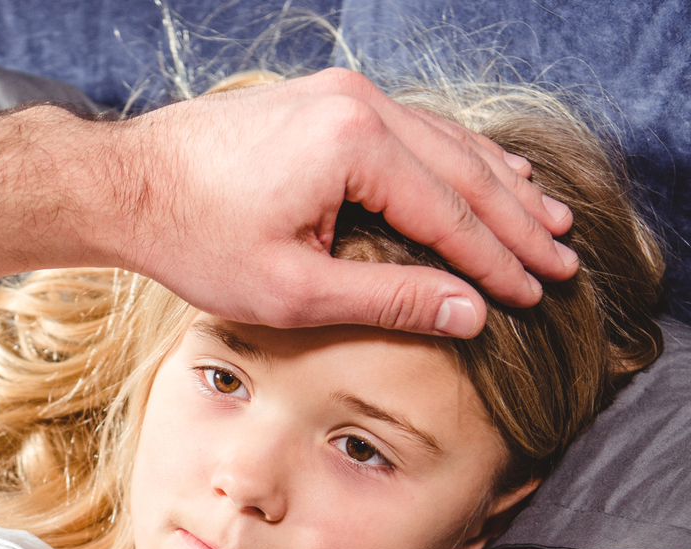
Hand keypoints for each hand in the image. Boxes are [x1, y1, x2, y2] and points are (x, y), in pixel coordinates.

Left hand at [112, 66, 577, 335]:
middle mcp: (359, 103)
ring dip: (497, 183)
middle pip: (464, 168)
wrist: (124, 185)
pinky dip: (453, 160)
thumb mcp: (294, 291)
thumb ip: (390, 299)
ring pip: (444, 141)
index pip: (453, 213)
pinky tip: (480, 176)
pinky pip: (410, 130)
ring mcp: (341, 93)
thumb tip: (471, 313)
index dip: (500, 260)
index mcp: (356, 145)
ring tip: (545, 218)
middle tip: (566, 258)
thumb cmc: (195, 242)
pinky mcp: (323, 99)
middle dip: (518, 219)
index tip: (540, 292)